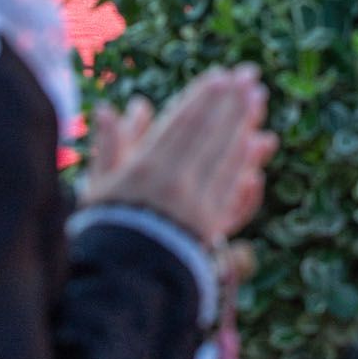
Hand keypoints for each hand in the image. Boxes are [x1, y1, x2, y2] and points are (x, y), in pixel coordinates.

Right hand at [91, 66, 276, 244]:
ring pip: (226, 155)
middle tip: (249, 75)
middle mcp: (174, 182)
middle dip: (231, 101)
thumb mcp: (98, 187)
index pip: (181, 123)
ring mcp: (196, 204)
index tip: (219, 76)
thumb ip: (109, 146)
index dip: (202, 97)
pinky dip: (247, 162)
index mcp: (144, 168)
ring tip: (258, 98)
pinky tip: (258, 142)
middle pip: (210, 133)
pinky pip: (234, 187)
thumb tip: (111, 109)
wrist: (121, 283)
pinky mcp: (212, 226)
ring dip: (244, 123)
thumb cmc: (107, 229)